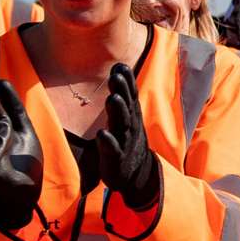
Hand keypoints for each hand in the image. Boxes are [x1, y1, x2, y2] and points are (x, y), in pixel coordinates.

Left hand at [97, 64, 161, 210]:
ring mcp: (125, 142)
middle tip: (118, 76)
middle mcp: (130, 126)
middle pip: (127, 106)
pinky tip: (101, 134)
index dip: (127, 81)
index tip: (121, 66)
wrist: (138, 174)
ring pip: (122, 125)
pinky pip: (113, 149)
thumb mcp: (128, 114)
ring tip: (112, 98)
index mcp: (131, 116)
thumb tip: (119, 66)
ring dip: (118, 112)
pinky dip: (108, 142)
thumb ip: (123, 92)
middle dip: (123, 91)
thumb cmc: (127, 140)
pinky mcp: (117, 158)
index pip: (130, 96)